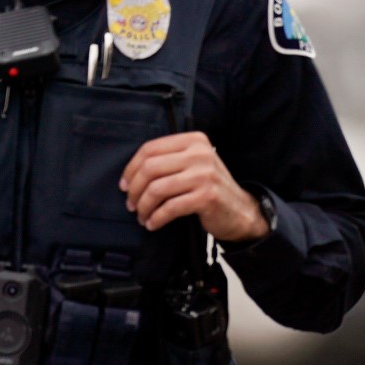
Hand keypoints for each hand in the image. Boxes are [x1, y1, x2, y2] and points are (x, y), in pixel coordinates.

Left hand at [121, 131, 269, 241]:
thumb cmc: (209, 188)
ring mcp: (205, 174)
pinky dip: (157, 218)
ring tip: (142, 216)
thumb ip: (168, 160)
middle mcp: (200, 153)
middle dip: (135, 190)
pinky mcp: (207, 196)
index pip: (150, 148)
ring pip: (157, 189)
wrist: (240, 210)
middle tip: (131, 204)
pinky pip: (170, 207)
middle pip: (150, 168)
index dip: (131, 168)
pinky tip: (153, 224)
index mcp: (194, 140)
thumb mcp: (193, 165)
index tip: (124, 186)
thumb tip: (130, 174)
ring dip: (144, 206)